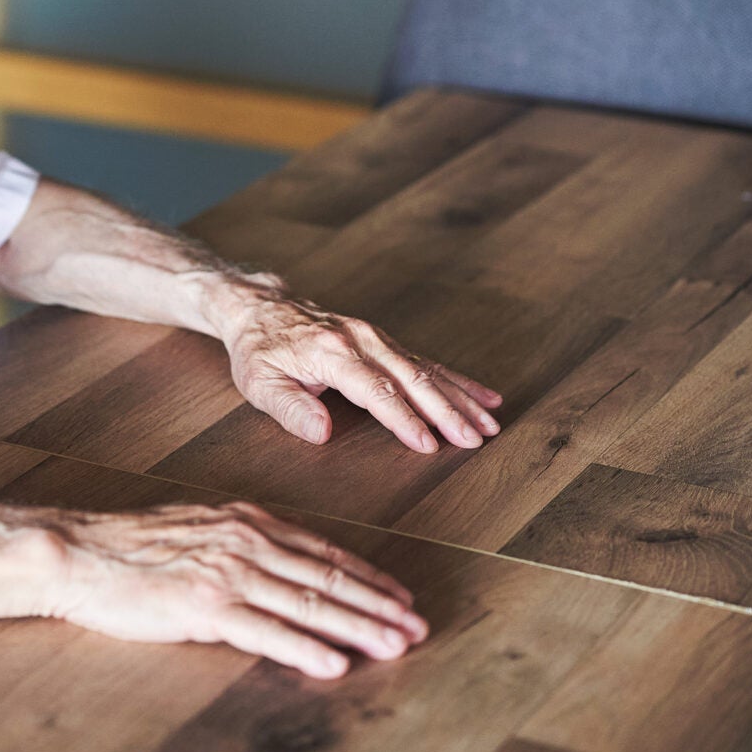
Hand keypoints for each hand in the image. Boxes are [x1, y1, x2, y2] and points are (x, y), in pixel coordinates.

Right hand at [43, 500, 426, 678]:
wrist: (79, 552)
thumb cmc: (130, 548)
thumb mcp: (198, 531)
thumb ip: (241, 544)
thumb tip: (280, 564)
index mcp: (249, 523)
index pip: (323, 553)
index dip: (368, 577)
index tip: (400, 598)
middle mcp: (247, 543)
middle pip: (328, 578)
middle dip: (379, 605)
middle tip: (418, 626)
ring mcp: (228, 574)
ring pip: (309, 604)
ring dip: (359, 627)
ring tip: (395, 646)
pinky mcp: (204, 607)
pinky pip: (267, 631)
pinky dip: (306, 648)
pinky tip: (334, 663)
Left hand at [210, 282, 502, 452]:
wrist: (262, 308)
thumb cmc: (259, 350)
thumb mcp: (260, 382)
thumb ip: (290, 408)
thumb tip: (321, 432)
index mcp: (332, 352)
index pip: (376, 390)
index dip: (404, 418)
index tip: (429, 444)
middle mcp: (362, 340)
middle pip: (413, 378)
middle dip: (447, 411)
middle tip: (476, 439)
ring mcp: (377, 338)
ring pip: (427, 369)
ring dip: (461, 397)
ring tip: (491, 423)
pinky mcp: (384, 341)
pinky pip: (426, 361)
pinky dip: (457, 380)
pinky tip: (484, 396)